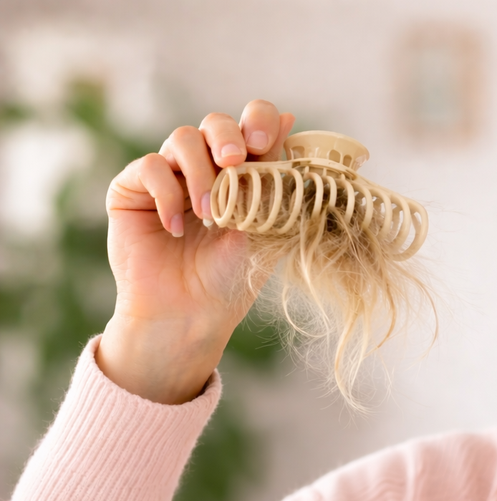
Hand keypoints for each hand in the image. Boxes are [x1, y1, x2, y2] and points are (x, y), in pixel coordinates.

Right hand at [97, 100, 294, 403]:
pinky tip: (177, 228)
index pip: (251, 122)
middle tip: (234, 163)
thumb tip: (291, 119)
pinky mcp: (133, 189)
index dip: (258, 121)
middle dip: (227, 138)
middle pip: (215, 122)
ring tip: (209, 215)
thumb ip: (273, 175)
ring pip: (182, 138)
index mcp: (242, 171)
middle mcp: (205, 166)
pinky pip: (149, 166)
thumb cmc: (232, 275)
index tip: (263, 145)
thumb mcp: (263, 224)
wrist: (192, 313)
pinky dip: (167, 193)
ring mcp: (168, 175)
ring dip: (200, 173)